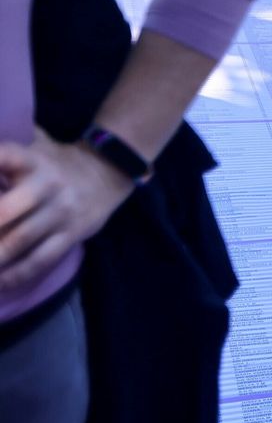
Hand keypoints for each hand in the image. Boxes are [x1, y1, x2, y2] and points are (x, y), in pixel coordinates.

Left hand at [0, 128, 133, 292]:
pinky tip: (0, 281)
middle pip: (5, 211)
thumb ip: (11, 141)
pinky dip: (16, 274)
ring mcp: (60, 212)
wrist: (110, 172)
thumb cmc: (58, 160)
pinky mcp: (71, 233)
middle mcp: (45, 185)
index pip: (3, 157)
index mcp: (32, 160)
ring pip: (19, 241)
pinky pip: (41, 259)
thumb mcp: (37, 143)